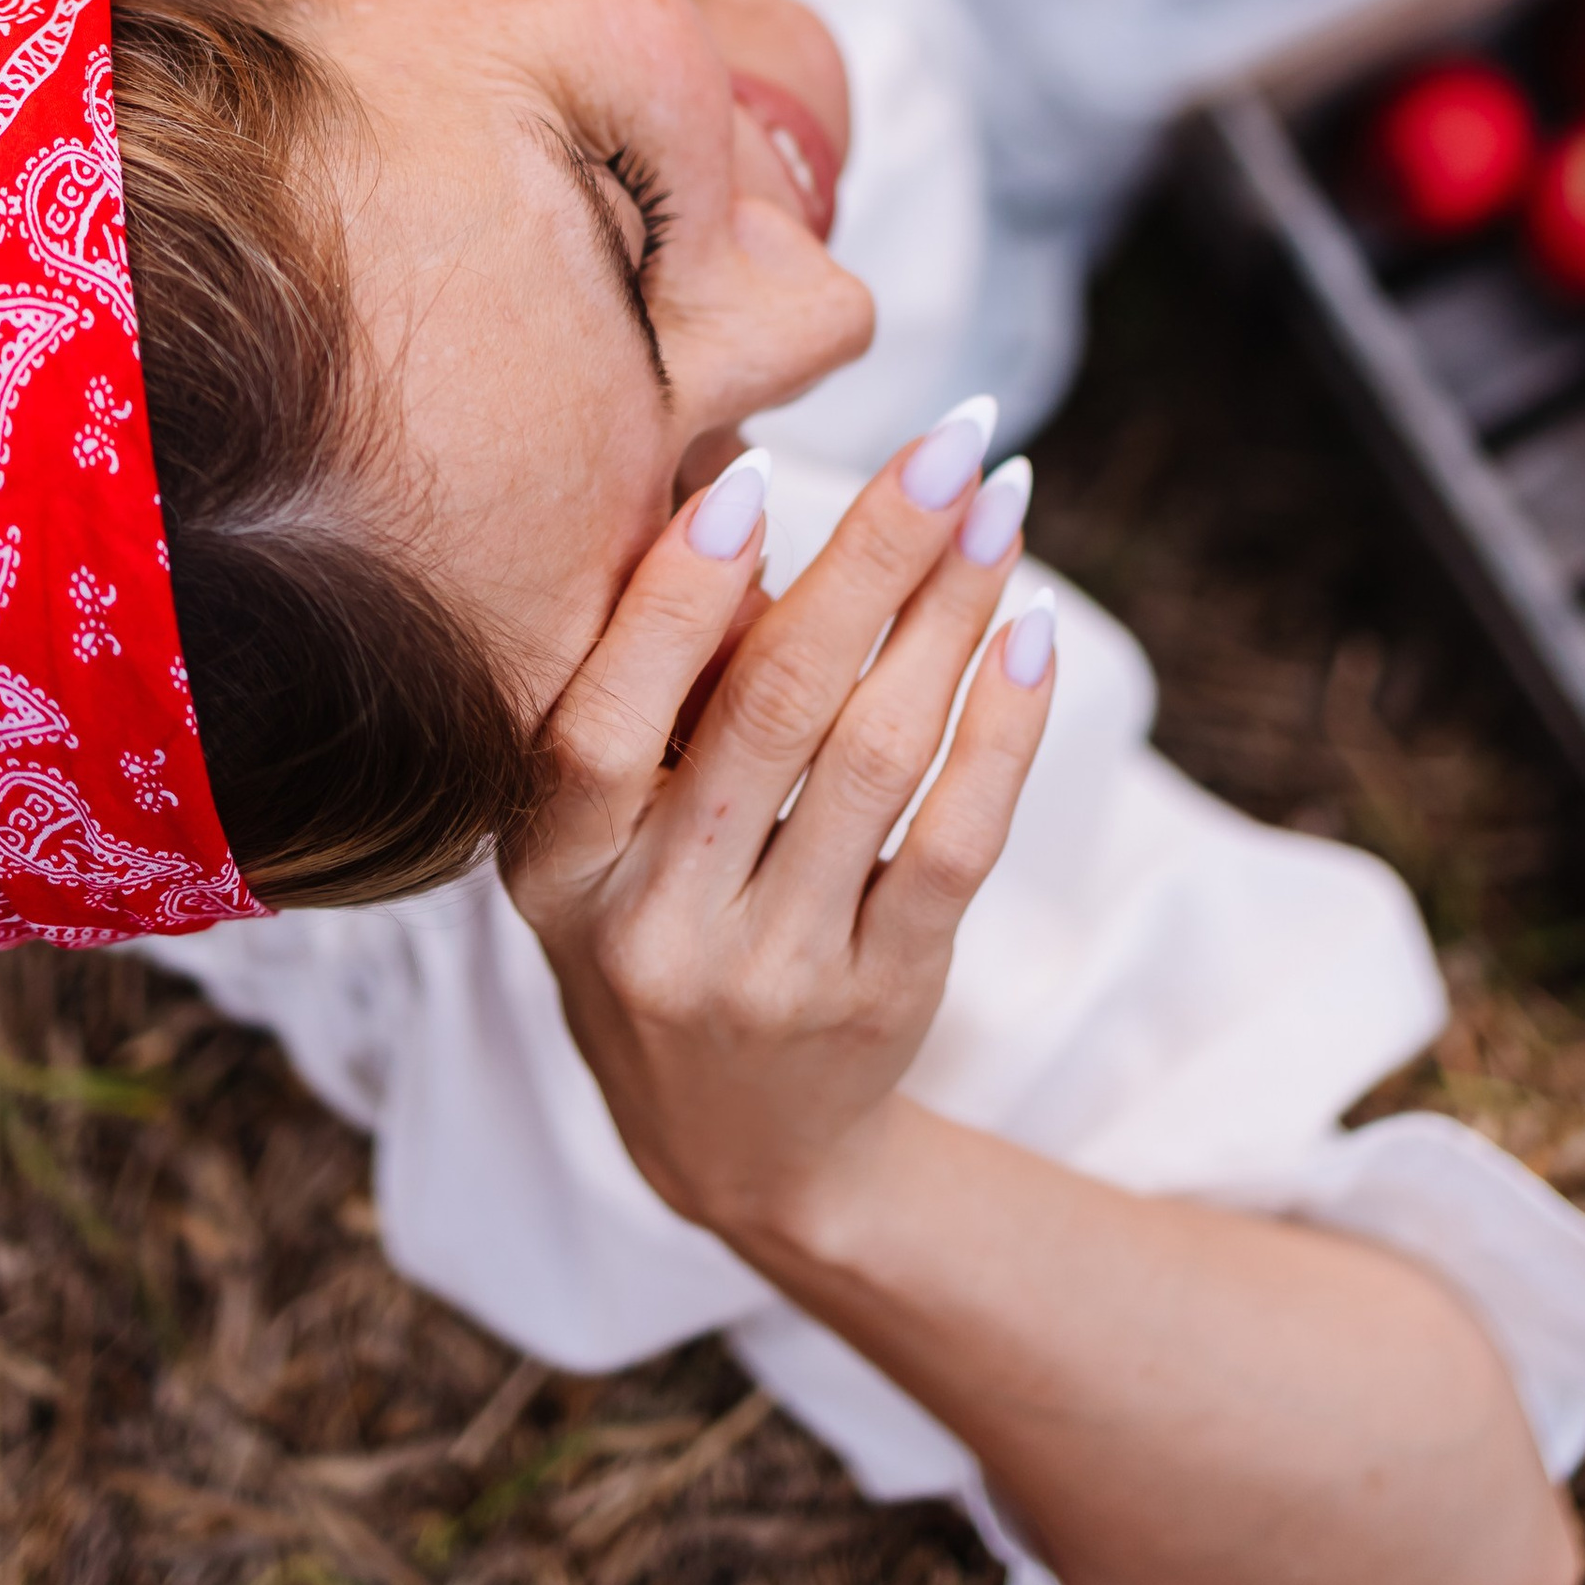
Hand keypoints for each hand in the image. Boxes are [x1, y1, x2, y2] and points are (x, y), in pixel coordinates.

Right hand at [501, 423, 1053, 1260]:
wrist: (740, 1147)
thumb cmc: (662, 928)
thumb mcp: (600, 839)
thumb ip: (647, 682)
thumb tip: (726, 476)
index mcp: (553, 874)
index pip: (600, 728)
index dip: (670, 605)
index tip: (750, 480)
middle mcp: (651, 931)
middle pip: (771, 715)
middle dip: (869, 555)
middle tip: (949, 437)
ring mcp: (770, 974)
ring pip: (874, 761)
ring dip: (950, 611)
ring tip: (1001, 504)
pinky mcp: (880, 998)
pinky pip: (953, 841)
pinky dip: (1000, 728)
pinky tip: (1030, 634)